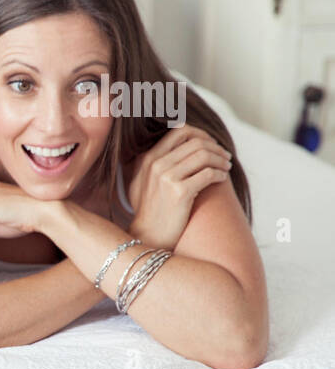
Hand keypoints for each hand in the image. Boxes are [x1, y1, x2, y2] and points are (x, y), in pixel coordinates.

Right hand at [127, 126, 232, 248]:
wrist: (147, 237)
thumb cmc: (150, 211)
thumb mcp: (142, 182)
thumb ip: (154, 162)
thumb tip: (178, 145)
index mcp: (147, 159)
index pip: (180, 131)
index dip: (201, 134)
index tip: (211, 145)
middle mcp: (155, 165)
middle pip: (196, 142)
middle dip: (216, 148)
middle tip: (225, 157)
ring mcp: (166, 178)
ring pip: (204, 155)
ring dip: (221, 160)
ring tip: (227, 168)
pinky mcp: (179, 193)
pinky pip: (208, 174)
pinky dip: (220, 175)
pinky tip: (222, 179)